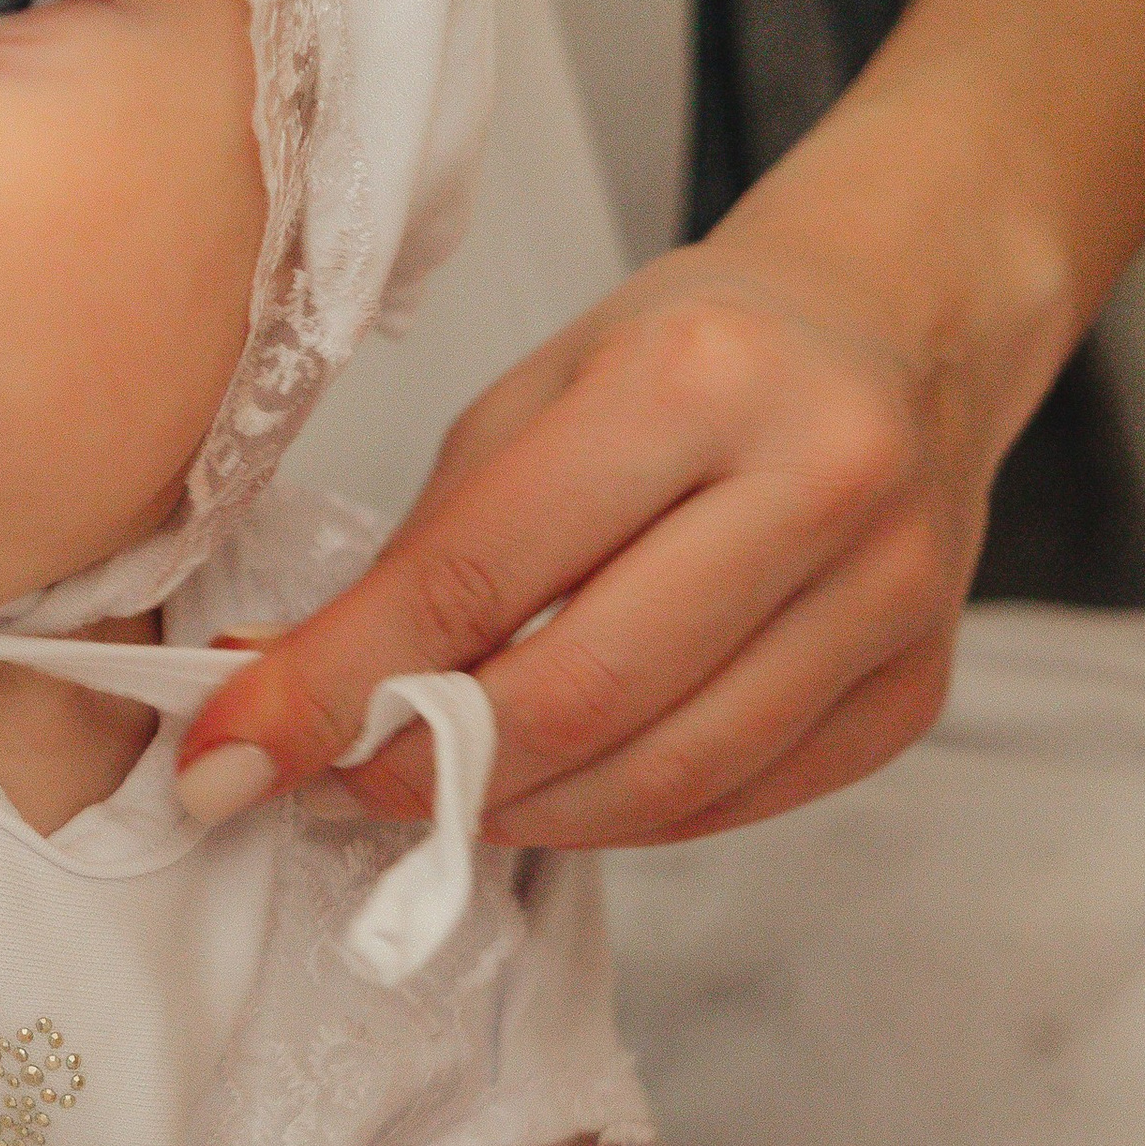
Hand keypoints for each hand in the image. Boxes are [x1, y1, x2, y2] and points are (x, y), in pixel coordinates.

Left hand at [178, 230, 994, 853]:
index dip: (334, 684)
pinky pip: (736, 800)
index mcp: (697, 378)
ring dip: (514, 812)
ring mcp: (888, 597)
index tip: (226, 754)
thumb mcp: (537, 396)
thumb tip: (276, 696)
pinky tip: (552, 787)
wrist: (901, 330)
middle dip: (422, 769)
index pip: (477, 574)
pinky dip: (619, 815)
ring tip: (431, 789)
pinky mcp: (917, 689)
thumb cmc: (694, 351)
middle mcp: (819, 483)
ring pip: (663, 777)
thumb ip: (426, 550)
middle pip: (580, 696)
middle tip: (330, 782)